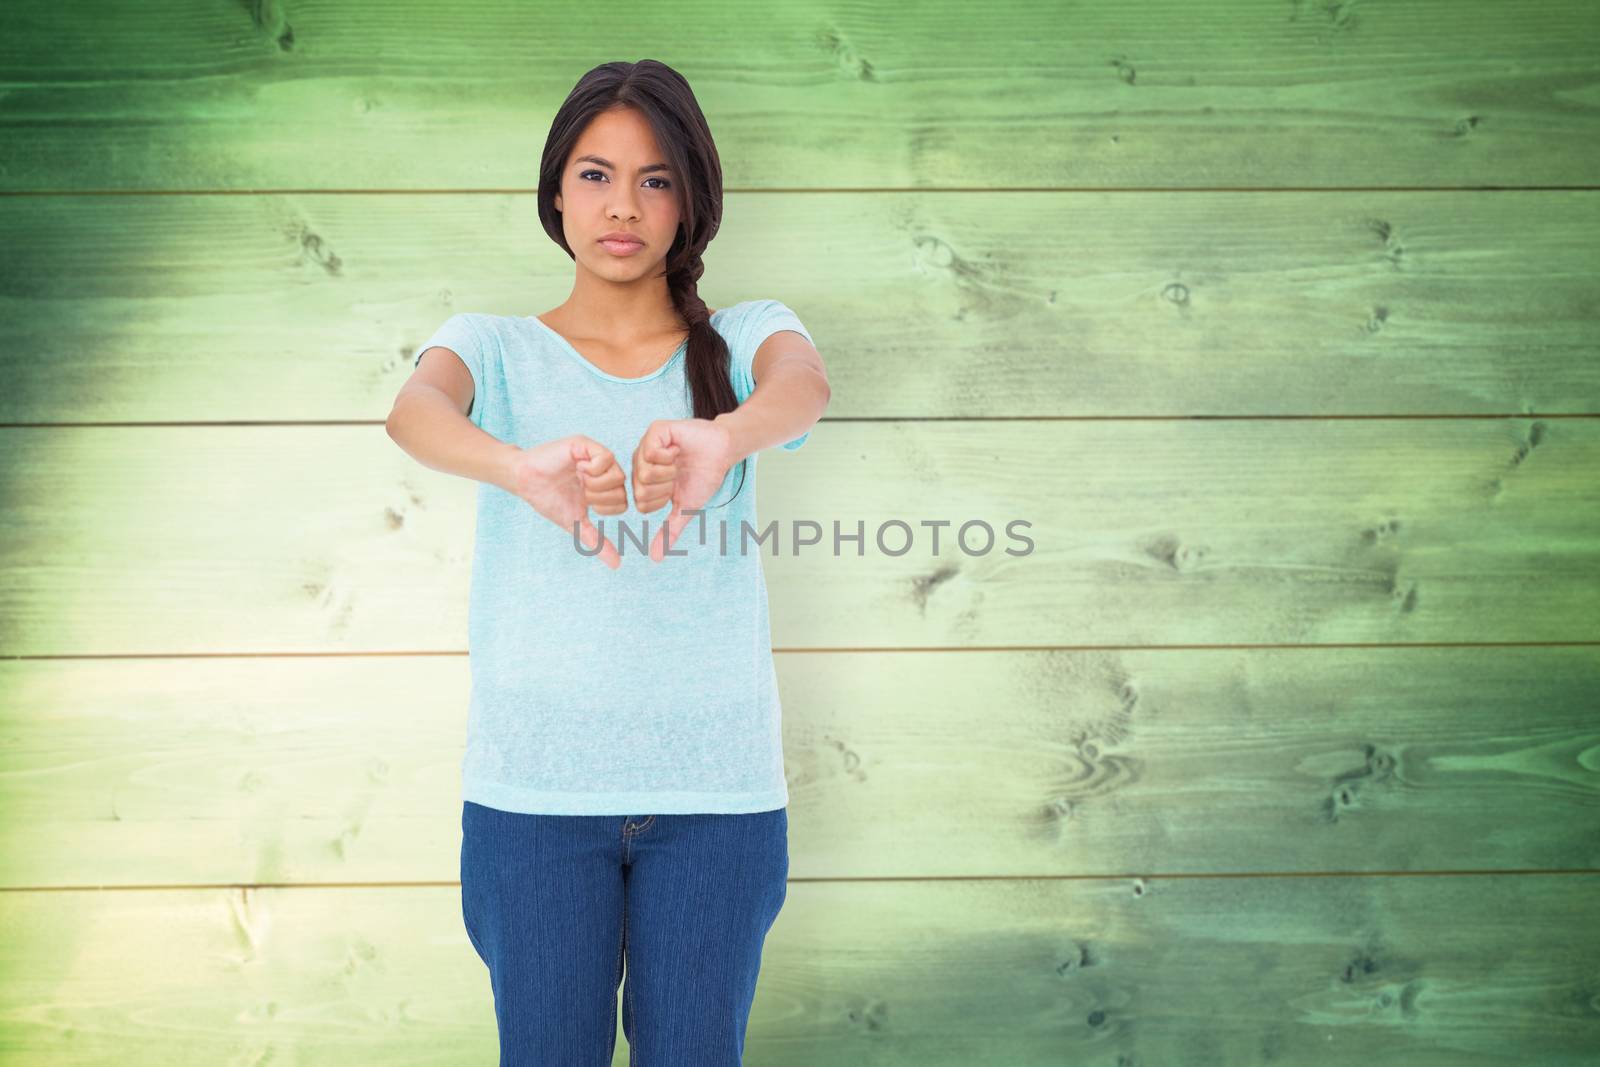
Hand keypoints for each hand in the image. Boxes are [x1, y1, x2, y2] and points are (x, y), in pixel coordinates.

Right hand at [505, 435, 626, 568]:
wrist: (524, 481)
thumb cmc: (548, 500)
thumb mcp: (576, 523)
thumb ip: (596, 541)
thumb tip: (616, 565)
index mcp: (604, 488)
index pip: (623, 502)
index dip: (606, 508)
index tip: (586, 503)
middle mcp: (604, 471)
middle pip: (623, 489)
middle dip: (600, 498)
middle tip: (582, 492)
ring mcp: (596, 456)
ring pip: (618, 474)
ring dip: (596, 485)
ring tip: (580, 481)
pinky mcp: (586, 445)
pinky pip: (606, 457)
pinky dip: (594, 469)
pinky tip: (579, 469)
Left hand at [630, 417, 735, 562]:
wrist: (722, 452)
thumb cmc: (703, 478)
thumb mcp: (685, 508)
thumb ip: (670, 531)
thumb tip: (656, 558)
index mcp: (643, 482)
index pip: (640, 504)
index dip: (662, 500)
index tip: (675, 489)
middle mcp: (640, 464)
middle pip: (639, 489)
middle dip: (665, 487)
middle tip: (677, 475)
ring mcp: (646, 446)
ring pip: (643, 472)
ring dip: (668, 472)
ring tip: (677, 462)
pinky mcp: (656, 431)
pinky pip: (649, 451)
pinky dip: (667, 456)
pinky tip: (677, 451)